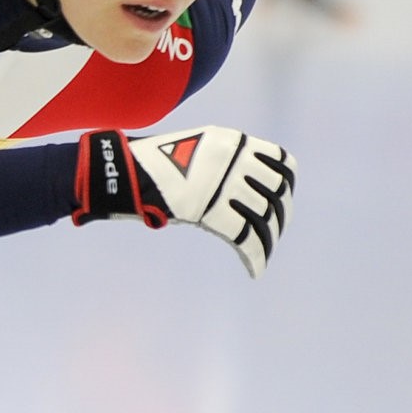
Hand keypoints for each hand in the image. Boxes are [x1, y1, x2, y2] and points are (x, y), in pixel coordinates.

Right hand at [72, 125, 294, 276]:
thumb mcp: (197, 146)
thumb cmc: (152, 161)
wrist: (124, 169)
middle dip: (279, 217)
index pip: (283, 163)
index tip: (280, 200)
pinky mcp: (212, 210)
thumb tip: (243, 185)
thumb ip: (222, 161)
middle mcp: (236, 160)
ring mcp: (225, 185)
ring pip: (264, 218)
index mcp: (234, 142)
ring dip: (268, 241)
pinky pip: (245, 237)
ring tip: (262, 255)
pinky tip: (254, 269)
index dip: (287, 185)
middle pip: (276, 194)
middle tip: (273, 232)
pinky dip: (255, 256)